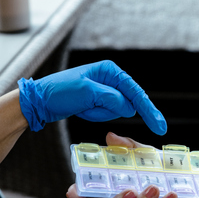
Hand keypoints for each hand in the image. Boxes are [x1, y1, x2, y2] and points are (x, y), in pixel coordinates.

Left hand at [18, 60, 166, 134]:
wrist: (38, 101)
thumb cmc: (60, 92)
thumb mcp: (87, 93)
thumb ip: (112, 99)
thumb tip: (129, 108)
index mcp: (109, 70)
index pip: (135, 92)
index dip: (149, 110)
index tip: (160, 127)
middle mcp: (109, 77)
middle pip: (126, 102)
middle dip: (107, 109)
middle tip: (87, 107)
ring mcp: (104, 90)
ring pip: (116, 110)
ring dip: (99, 113)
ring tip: (81, 107)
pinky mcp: (97, 100)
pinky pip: (105, 113)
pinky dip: (94, 115)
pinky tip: (81, 110)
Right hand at [66, 133, 177, 197]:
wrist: (196, 181)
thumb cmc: (169, 169)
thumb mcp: (150, 155)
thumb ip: (130, 148)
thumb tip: (110, 137)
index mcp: (121, 187)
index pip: (98, 192)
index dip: (83, 192)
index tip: (72, 192)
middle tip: (133, 190)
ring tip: (157, 190)